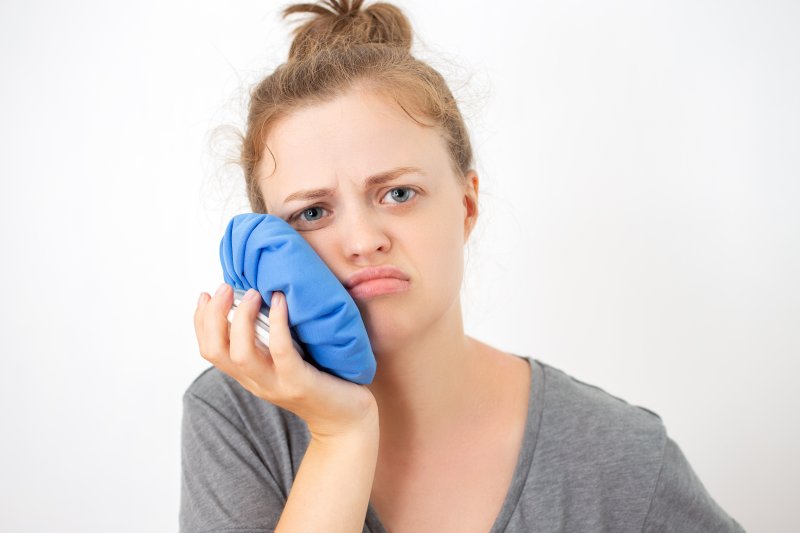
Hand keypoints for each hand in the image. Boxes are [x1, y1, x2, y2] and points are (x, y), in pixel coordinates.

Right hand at [194, 283, 377, 439]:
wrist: (346, 421)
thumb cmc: (322, 382)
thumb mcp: (287, 360)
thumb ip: (270, 341)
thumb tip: (260, 300)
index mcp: (249, 375)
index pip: (211, 350)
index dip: (201, 321)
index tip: (206, 295)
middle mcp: (256, 381)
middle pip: (216, 352)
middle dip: (213, 316)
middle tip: (225, 288)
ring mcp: (277, 384)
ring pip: (241, 355)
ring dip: (241, 320)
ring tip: (254, 294)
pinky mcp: (300, 383)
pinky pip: (281, 352)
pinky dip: (278, 324)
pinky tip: (281, 302)